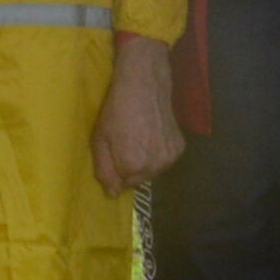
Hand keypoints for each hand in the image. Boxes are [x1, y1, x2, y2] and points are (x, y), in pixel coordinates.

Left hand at [89, 33, 184, 196]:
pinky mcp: (180, 147)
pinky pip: (165, 159)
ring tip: (139, 138)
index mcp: (133, 166)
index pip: (122, 185)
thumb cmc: (116, 110)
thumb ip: (104, 170)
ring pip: (153, 171)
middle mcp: (155, 166)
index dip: (115, 170)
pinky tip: (152, 135)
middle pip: (139, 180)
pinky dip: (158, 152)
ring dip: (146, 162)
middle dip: (130, 168)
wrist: (144, 85)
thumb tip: (113, 194)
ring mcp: (170, 157)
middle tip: (126, 143)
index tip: (113, 152)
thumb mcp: (99, 140)